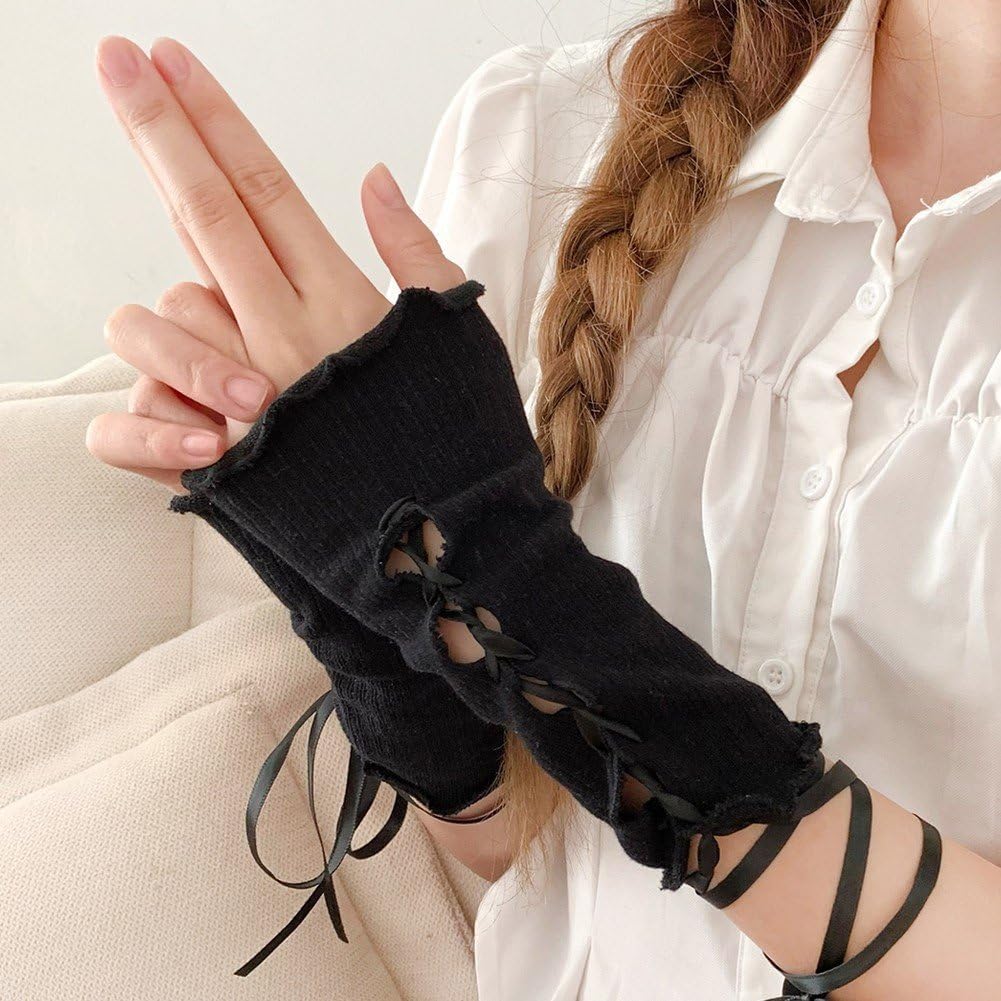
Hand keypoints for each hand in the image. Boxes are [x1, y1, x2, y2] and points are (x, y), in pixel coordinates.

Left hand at [85, 35, 464, 485]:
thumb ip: (415, 251)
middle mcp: (289, 340)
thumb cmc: (464, 446)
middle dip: (158, 131)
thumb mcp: (458, 335)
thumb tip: (374, 175)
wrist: (450, 555)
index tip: (170, 61)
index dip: (215, 120)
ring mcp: (250, 399)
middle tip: (118, 61)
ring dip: (172, 311)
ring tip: (222, 347)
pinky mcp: (225, 463)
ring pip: (166, 308)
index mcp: (347, 305)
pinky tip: (172, 403)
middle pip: (208, 213)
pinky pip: (140, 414)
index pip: (268, 190)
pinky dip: (146, 400)